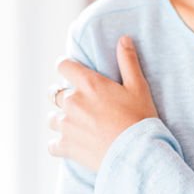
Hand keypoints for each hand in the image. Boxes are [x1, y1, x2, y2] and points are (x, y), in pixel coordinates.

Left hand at [46, 35, 158, 172]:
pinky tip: (73, 144)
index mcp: (88, 84)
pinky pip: (53, 144)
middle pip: (55, 93)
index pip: (63, 65)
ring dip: (62, 119)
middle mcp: (72, 102)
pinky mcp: (66, 146)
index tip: (73, 72)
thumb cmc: (140, 118)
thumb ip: (128, 61)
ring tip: (78, 125)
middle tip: (81, 103)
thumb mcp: (138, 87)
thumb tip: (123, 39)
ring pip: (53, 119)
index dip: (67, 67)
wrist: (137, 154)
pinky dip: (60, 144)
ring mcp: (67, 125)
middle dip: (65, 96)